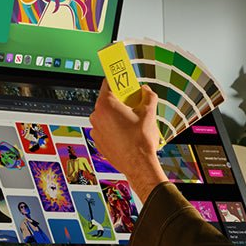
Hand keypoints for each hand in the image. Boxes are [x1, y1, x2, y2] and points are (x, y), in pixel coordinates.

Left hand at [89, 82, 166, 202]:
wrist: (139, 166)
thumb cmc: (141, 140)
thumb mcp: (150, 113)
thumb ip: (148, 96)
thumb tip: (146, 90)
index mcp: (106, 104)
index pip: (109, 83)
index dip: (119, 80)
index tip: (124, 80)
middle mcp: (96, 115)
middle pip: (108, 100)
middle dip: (120, 100)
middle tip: (133, 103)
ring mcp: (96, 129)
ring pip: (106, 115)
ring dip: (117, 115)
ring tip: (132, 122)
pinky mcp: (98, 141)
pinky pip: (105, 129)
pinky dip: (114, 128)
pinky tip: (126, 134)